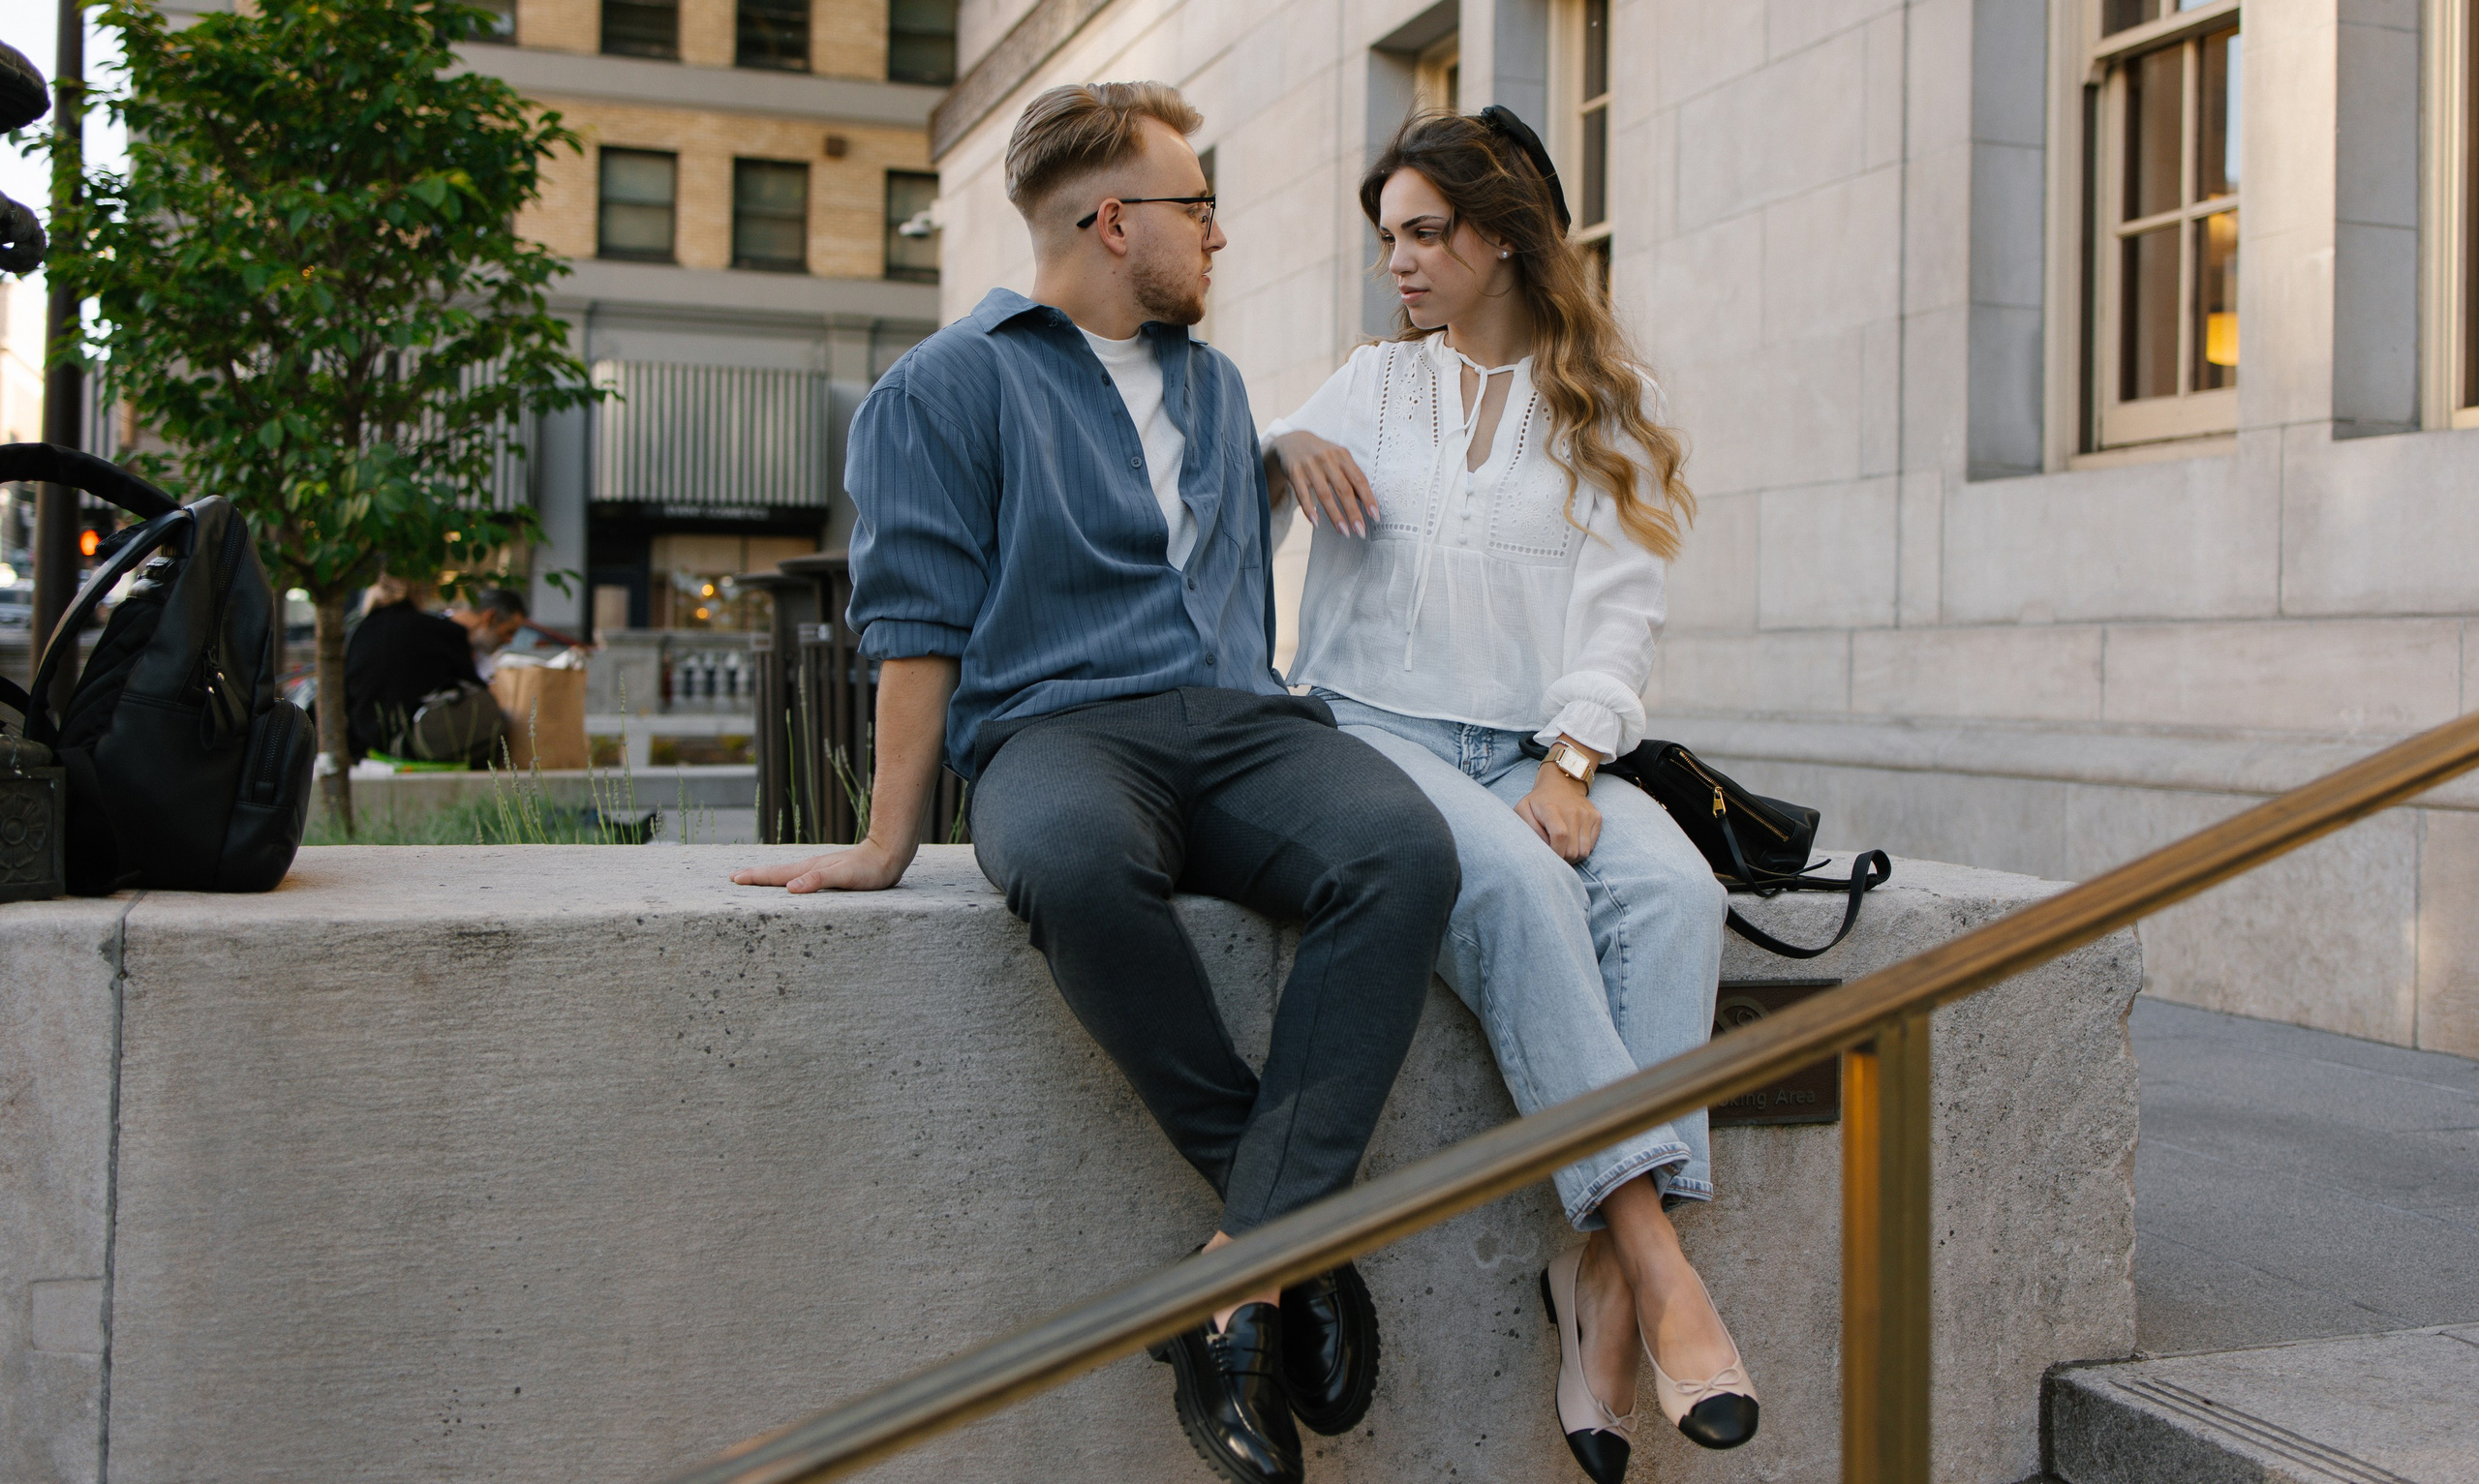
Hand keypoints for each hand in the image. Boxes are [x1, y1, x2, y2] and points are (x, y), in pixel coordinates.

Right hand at [731, 836, 911, 892]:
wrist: (888, 855)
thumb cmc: (869, 870)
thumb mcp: (844, 877)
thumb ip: (818, 880)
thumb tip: (790, 887)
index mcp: (810, 869)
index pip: (777, 875)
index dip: (755, 877)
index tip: (735, 877)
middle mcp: (811, 868)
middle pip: (778, 872)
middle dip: (756, 875)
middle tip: (735, 876)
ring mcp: (819, 869)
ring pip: (788, 873)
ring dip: (769, 876)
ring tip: (754, 878)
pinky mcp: (829, 873)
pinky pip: (801, 877)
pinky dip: (788, 879)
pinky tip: (791, 883)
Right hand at [1267, 430, 1379, 536]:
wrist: (1292, 441)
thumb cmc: (1322, 455)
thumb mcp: (1339, 459)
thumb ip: (1351, 477)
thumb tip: (1365, 501)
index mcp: (1342, 455)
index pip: (1359, 479)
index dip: (1368, 498)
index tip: (1375, 517)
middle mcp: (1327, 459)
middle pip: (1343, 489)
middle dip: (1353, 512)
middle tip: (1361, 531)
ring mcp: (1310, 465)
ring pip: (1324, 494)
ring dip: (1335, 516)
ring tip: (1344, 532)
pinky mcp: (1294, 472)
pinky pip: (1302, 494)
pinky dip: (1309, 509)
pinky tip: (1316, 523)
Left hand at [1515, 767, 1601, 863]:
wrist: (1562, 783)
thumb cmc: (1539, 801)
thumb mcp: (1523, 809)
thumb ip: (1528, 828)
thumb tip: (1543, 847)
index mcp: (1551, 808)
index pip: (1560, 835)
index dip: (1555, 852)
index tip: (1549, 857)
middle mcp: (1573, 811)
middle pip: (1572, 849)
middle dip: (1562, 858)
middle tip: (1553, 855)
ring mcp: (1587, 814)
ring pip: (1584, 851)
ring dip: (1573, 857)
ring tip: (1562, 850)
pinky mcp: (1596, 817)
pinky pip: (1591, 846)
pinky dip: (1581, 849)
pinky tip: (1572, 843)